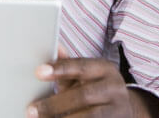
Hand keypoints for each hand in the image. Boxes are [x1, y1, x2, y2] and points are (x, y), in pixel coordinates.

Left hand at [27, 51, 158, 117]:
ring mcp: (118, 110)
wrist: (126, 110)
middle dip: (55, 104)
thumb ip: (68, 65)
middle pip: (83, 96)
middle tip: (32, 109)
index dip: (59, 68)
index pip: (80, 66)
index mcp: (105, 69)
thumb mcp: (87, 74)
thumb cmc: (97, 88)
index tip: (38, 72)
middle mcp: (114, 88)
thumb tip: (56, 47)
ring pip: (89, 116)